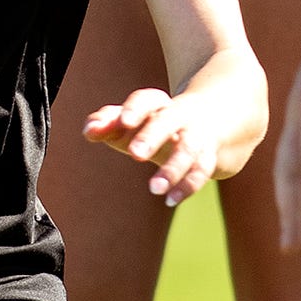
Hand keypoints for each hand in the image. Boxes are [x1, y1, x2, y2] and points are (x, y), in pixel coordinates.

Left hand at [84, 85, 233, 205]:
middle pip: (168, 121)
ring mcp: (197, 135)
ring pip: (189, 149)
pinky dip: (187, 185)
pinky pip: (202, 169)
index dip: (134, 110)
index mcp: (157, 104)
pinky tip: (169, 200)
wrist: (211, 120)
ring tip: (154, 189)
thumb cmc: (156, 122)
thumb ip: (106, 123)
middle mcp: (180, 116)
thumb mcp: (131, 121)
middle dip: (152, 135)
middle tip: (135, 154)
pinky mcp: (209, 155)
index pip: (146, 100)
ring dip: (173, 168)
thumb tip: (89, 131)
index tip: (122, 122)